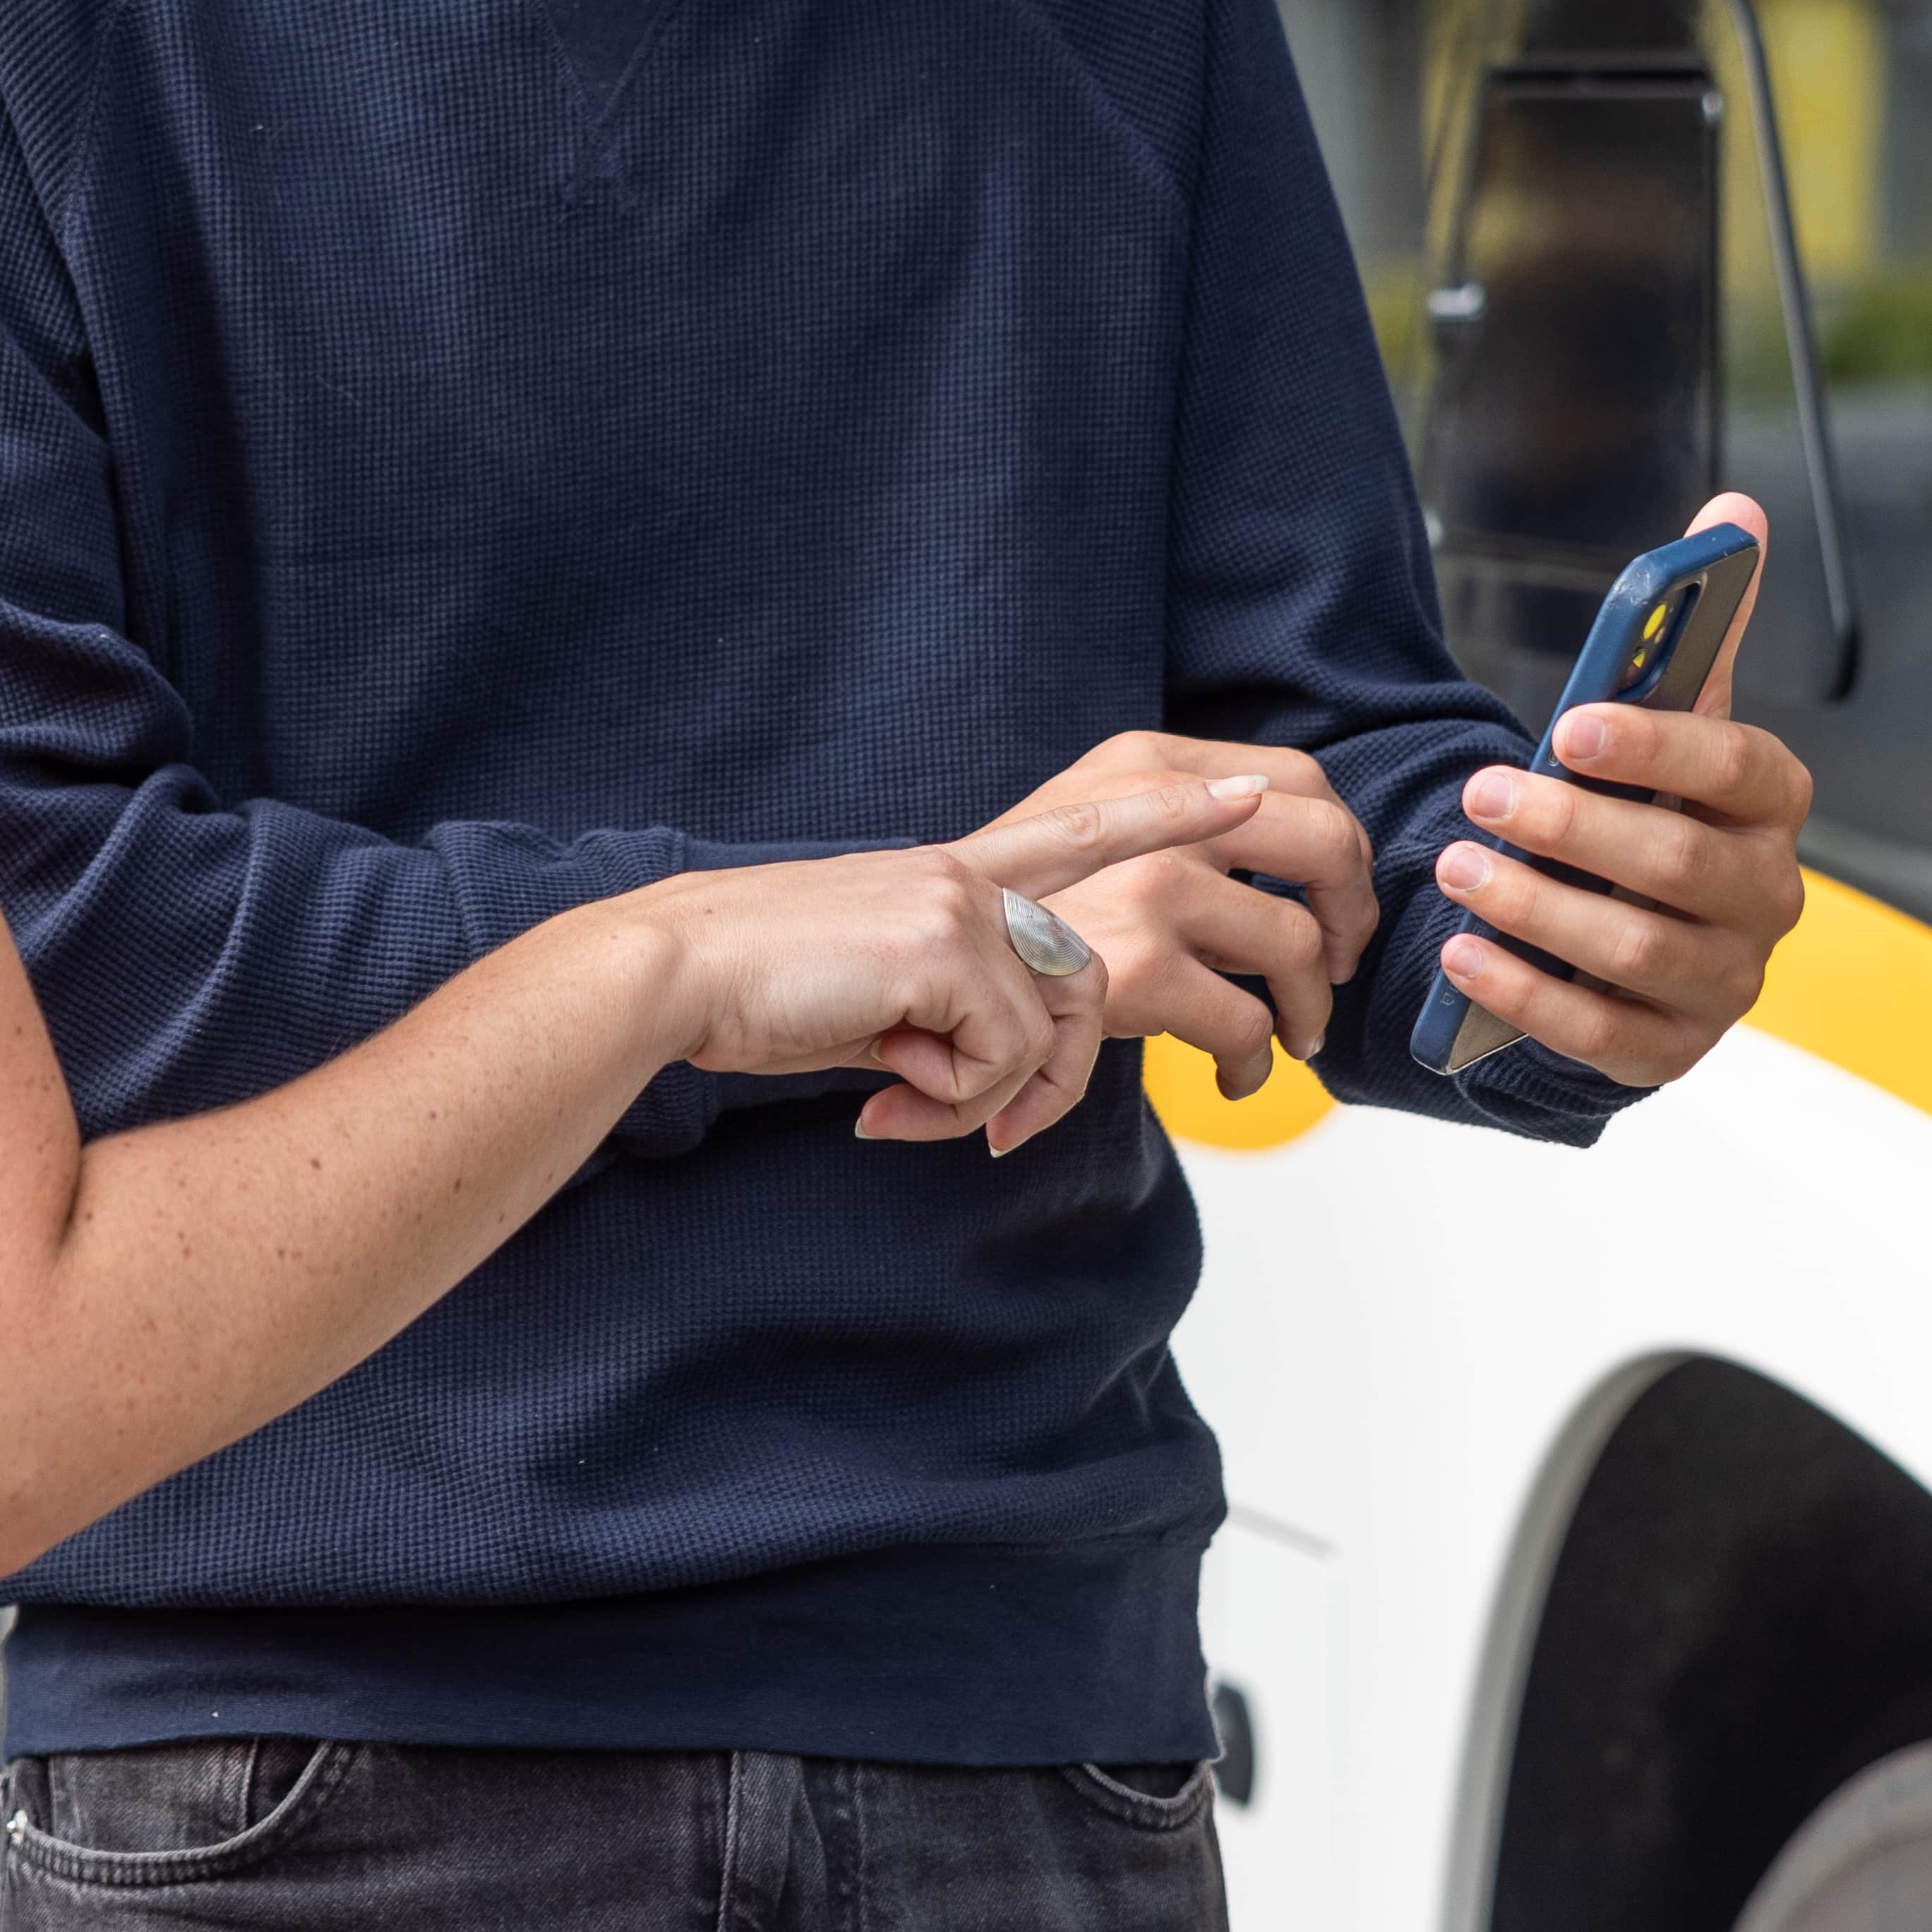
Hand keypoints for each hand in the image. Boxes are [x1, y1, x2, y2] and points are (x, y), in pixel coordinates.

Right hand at [627, 774, 1271, 1157]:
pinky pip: (1005, 1059)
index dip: (1177, 813)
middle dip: (1059, 1081)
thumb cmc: (756, 991)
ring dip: (990, 1101)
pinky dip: (951, 1103)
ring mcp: (962, 901)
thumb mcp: (879, 998)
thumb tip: (995, 1073)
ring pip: (1049, 1030)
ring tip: (906, 1107)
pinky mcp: (948, 943)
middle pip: (1091, 977)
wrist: (675, 970)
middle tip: (986, 1138)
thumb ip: (954, 1008)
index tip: (1256, 794)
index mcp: (952, 871)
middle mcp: (969, 872)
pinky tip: (882, 1093)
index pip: (1088, 825)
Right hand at [978, 732, 1383, 1102]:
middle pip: (1324, 841)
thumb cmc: (979, 912)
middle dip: (1352, 915)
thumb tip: (1264, 860)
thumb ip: (1149, 826)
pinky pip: (1245, 1026)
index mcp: (1140, 761)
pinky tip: (1230, 1078)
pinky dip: (1250, 1063)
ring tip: (1287, 1041)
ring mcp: (1142, 885)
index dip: (1337, 846)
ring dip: (1308, 1008)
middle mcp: (1149, 808)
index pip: (1292, 777)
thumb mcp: (1063, 826)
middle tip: (1336, 968)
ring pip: (1294, 945)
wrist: (863, 950)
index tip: (1331, 902)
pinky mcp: (1129, 969)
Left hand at [1430, 492, 1813, 1090]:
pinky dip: (1527, 996)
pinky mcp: (1670, 1049)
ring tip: (1456, 869)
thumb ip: (1695, 630)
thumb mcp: (1672, 722)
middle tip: (1480, 793)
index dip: (1656, 747)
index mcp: (1773, 804)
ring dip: (1538, 910)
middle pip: (1679, 866)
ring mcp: (1725, 982)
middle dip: (1572, 828)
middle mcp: (1767, 897)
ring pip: (1639, 953)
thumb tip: (1734, 511)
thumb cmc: (1651, 804)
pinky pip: (1601, 1034)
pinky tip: (1464, 955)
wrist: (1639, 922)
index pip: (1737, 767)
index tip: (1569, 726)